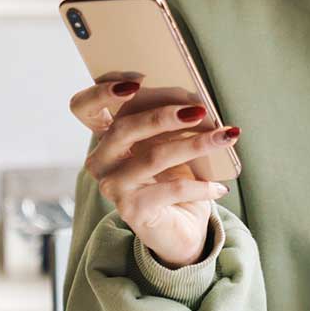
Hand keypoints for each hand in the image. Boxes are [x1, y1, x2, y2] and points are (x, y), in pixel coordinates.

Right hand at [69, 77, 240, 267]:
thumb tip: (197, 103)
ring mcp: (112, 187)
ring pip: (153, 156)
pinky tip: (220, 187)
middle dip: (164, 115)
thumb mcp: (170, 145)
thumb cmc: (174, 179)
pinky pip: (172, 190)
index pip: (84, 107)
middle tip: (199, 109)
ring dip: (195, 144)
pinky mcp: (131, 210)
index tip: (136, 81)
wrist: (180, 229)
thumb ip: (170, 122)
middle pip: (124, 128)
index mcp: (106, 138)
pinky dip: (201, 186)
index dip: (102, 91)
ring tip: (226, 137)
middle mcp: (101, 161)